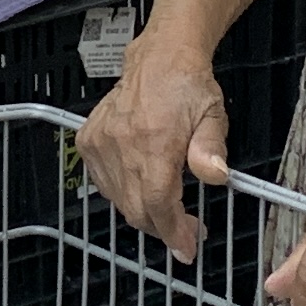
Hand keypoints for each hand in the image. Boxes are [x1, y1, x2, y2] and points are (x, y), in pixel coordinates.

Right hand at [78, 38, 228, 261]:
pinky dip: (121, 192)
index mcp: (155, 141)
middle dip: (162, 227)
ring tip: (166, 204)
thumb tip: (216, 177)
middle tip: (185, 228)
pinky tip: (140, 184)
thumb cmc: (188, 86)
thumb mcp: (213, 116)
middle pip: (137, 208)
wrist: (159, 57)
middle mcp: (123, 144)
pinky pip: (103, 183)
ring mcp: (101, 143)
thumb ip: (212, 150)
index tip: (186, 248)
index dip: (172, 232)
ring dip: (143, 211)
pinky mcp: (89, 140)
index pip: (158, 202)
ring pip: (118, 199)